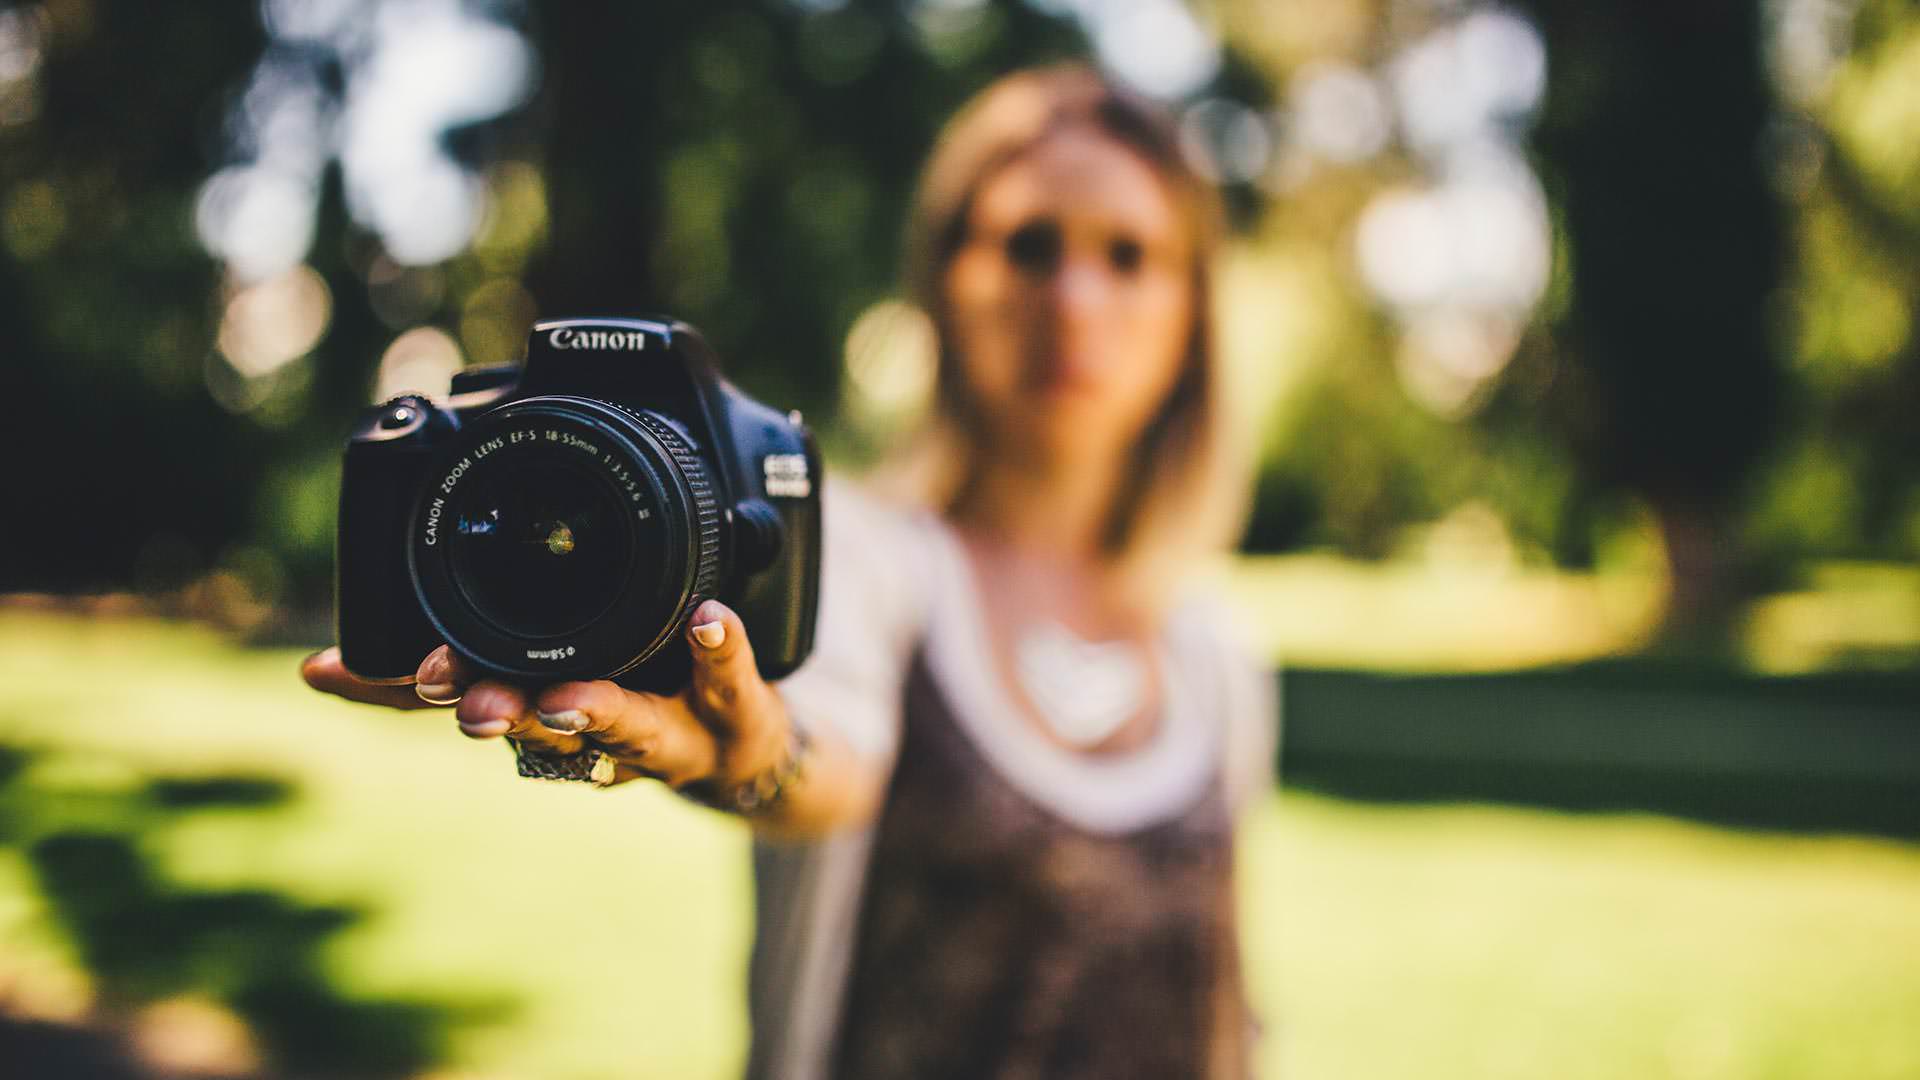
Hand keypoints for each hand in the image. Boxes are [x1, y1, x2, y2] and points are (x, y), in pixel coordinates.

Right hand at [300, 599, 789, 791]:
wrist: (744, 763)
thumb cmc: (631, 711)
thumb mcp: (536, 684)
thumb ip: (458, 665)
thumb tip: (325, 660)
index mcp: (534, 702)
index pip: (449, 693)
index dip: (392, 685)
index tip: (337, 671)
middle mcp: (594, 730)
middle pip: (535, 726)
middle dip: (495, 715)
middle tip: (466, 708)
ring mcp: (669, 728)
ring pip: (625, 728)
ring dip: (592, 713)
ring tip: (568, 699)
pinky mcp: (734, 711)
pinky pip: (728, 677)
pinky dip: (718, 648)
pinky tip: (709, 617)